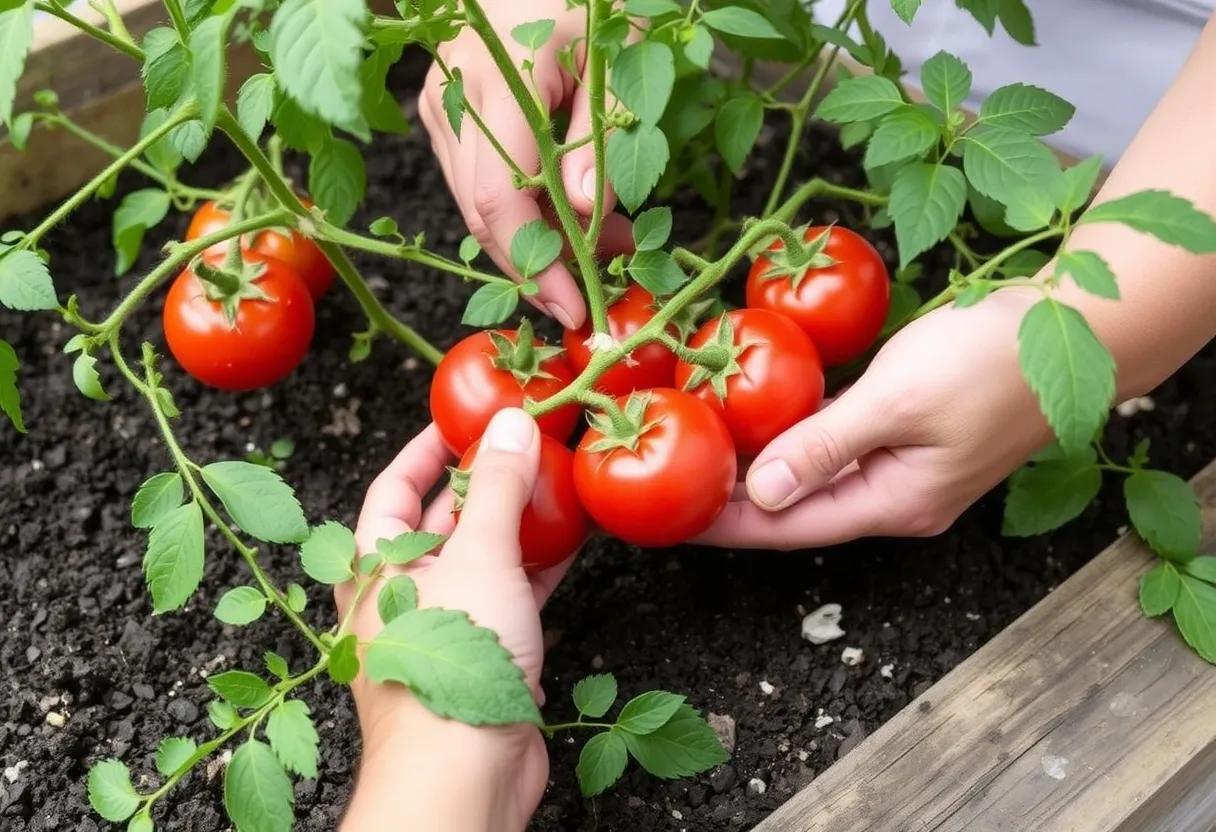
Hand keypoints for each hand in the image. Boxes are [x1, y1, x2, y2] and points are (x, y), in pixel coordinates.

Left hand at [337, 410, 570, 831]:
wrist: (464, 776)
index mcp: (376, 566)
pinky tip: (572, 541)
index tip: (463, 415)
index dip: (428, 448)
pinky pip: (514, 595)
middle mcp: (406, 593)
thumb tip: (511, 421)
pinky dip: (541, 566)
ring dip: (519, 521)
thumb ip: (497, 488)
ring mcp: (449, 627)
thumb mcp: (477, 557)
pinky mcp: (487, 658)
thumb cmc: (449, 666)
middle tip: (525, 442)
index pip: (395, 487)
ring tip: (557, 481)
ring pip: (484, 557)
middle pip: (443, 520)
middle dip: (483, 480)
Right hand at [419, 0, 631, 329]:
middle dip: (540, 266)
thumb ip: (599, 137)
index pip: (501, 201)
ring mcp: (443, 106)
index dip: (535, 265)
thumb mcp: (616, 57)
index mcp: (501, 83)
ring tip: (607, 244)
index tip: (574, 306)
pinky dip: (524, 210)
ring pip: (478, 204)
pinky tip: (574, 214)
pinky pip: (478, 181)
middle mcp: (457, 99)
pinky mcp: (446, 111)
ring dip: (537, 240)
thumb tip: (586, 215)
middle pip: (483, 215)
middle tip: (599, 284)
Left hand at [697, 290, 1054, 548]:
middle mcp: (896, 497)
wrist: (1075, 326)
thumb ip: (825, 446)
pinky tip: (759, 417)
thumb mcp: (898, 401)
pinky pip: (837, 444)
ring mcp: (905, 467)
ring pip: (814, 475)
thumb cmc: (989, 359)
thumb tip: (762, 493)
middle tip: (670, 484)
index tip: (671, 521)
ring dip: (761, 465)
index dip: (727, 525)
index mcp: (894, 503)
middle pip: (797, 508)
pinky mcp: (910, 434)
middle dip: (734, 499)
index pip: (790, 528)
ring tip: (700, 453)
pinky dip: (795, 434)